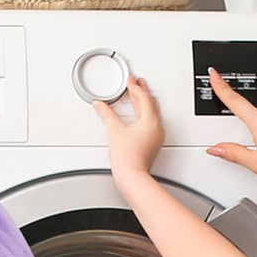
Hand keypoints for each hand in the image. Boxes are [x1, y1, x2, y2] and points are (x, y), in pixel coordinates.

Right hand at [92, 75, 163, 193]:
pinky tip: (138, 115)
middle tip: (137, 82)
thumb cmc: (128, 158)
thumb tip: (100, 105)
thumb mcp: (114, 130)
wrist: (132, 176)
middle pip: (150, 103)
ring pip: (152, 112)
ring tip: (138, 94)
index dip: (135, 87)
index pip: (144, 98)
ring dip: (144, 102)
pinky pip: (151, 122)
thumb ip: (106, 114)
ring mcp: (156, 136)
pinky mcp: (153, 143)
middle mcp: (156, 128)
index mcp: (150, 121)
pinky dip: (145, 114)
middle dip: (142, 92)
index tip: (131, 79)